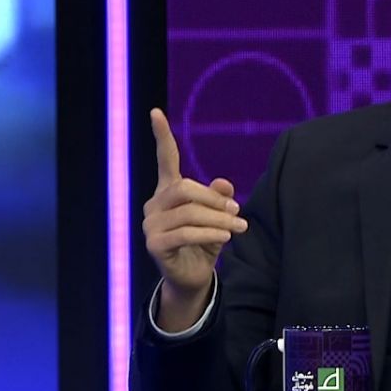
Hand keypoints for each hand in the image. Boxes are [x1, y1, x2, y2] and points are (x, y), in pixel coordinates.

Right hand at [142, 108, 247, 329]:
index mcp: (168, 191)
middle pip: (184, 188)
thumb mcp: (218, 217)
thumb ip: (220, 198)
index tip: (156, 112)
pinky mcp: (154, 244)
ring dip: (218, 219)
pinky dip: (209, 233)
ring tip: (239, 227)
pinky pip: (185, 233)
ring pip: (188, 212)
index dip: (161, 136)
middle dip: (214, 199)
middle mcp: (155, 205)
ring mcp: (151, 225)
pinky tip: (225, 236)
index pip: (164, 159)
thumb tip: (224, 184)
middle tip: (238, 210)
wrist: (194, 277)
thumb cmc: (205, 242)